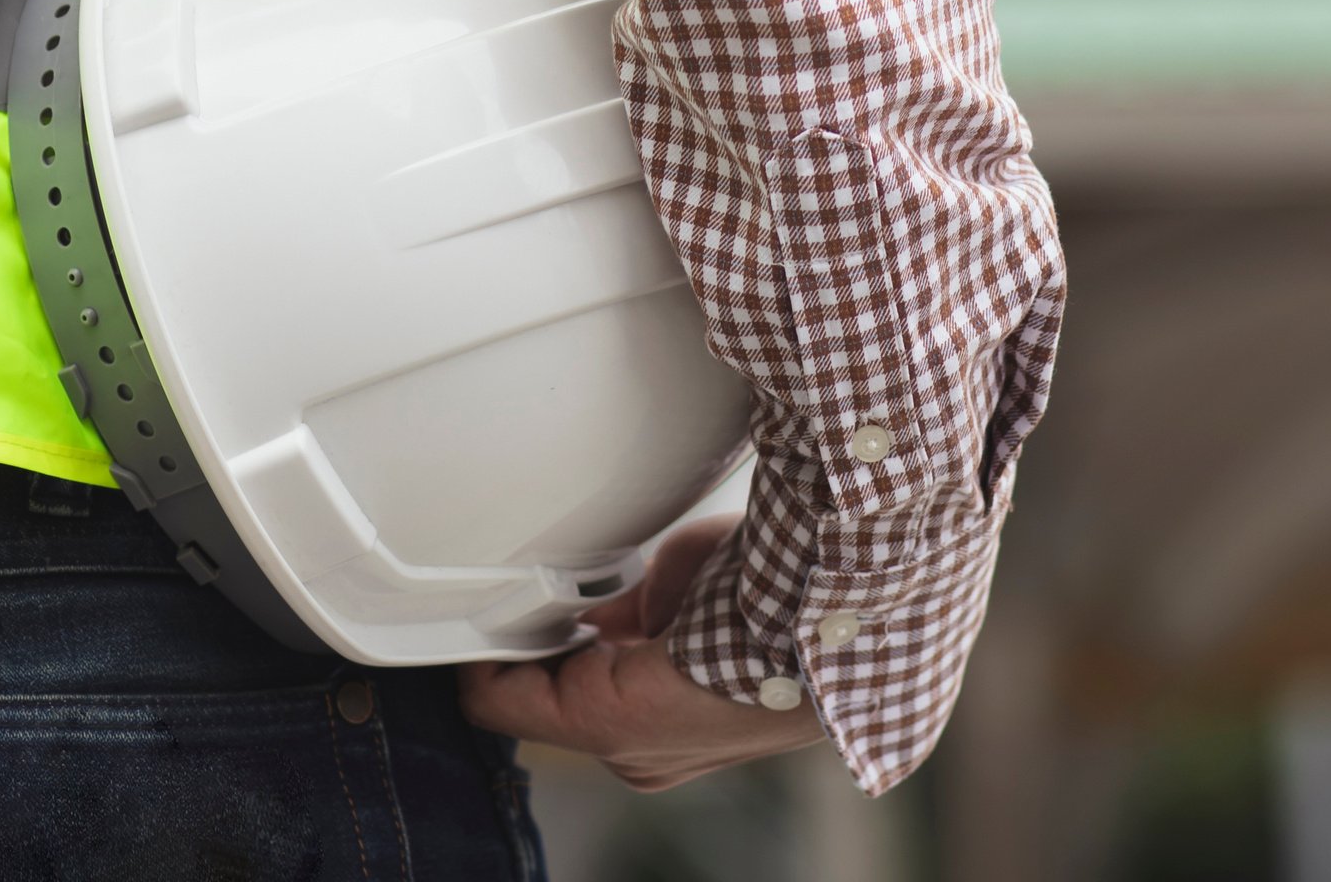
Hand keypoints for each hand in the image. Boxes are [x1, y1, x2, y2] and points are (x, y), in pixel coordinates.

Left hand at [457, 515, 825, 791]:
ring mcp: (662, 762)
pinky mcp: (689, 755)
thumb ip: (628, 593)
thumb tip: (608, 608)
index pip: (499, 700)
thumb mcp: (686, 568)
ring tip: (584, 603)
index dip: (481, 649)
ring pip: (583, 707)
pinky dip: (619, 675)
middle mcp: (630, 755)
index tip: (473, 610)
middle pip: (540, 702)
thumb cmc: (780, 607)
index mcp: (612, 717)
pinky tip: (638, 630)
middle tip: (531, 594)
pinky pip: (626, 712)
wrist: (857, 646)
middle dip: (535, 649)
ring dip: (578, 662)